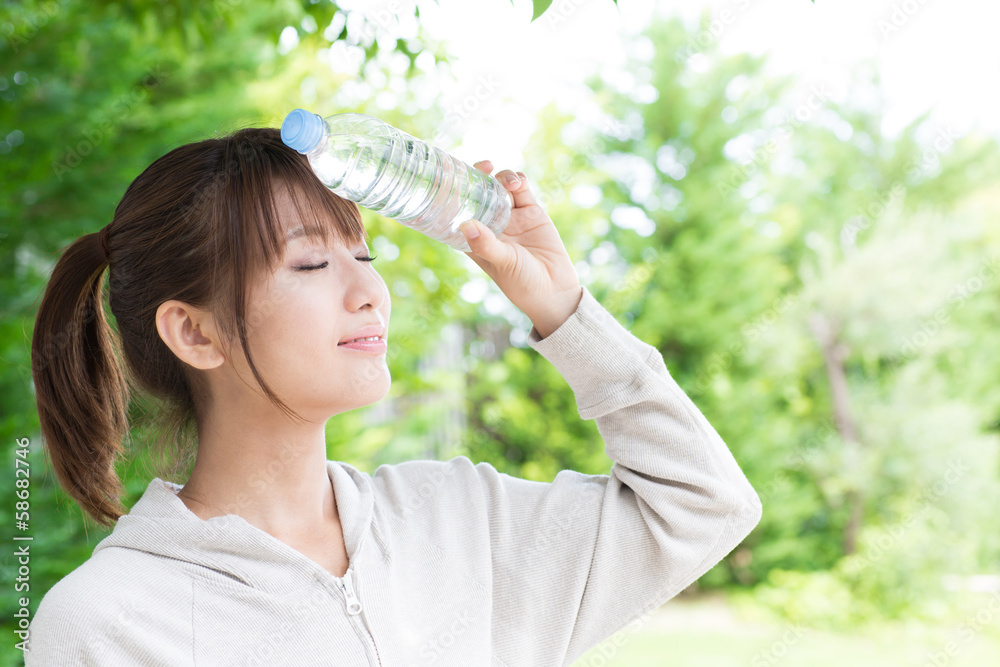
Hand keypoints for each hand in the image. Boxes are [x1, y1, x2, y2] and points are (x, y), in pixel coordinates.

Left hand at [460, 160, 582, 338]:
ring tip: (508, 182)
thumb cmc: (523, 284)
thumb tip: (466, 224)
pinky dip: (519, 181)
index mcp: (474, 239)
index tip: (452, 178)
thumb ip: (486, 244)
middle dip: (478, 177)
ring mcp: (511, 218)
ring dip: (501, 178)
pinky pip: (522, 190)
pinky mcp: (532, 212)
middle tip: (481, 167)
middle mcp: (491, 225)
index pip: (457, 212)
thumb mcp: (502, 263)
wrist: (556, 290)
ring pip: (500, 187)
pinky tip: (518, 183)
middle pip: (478, 194)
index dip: (454, 194)